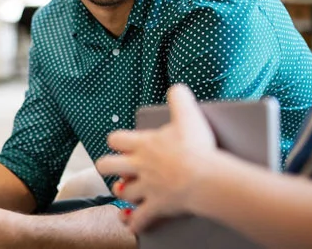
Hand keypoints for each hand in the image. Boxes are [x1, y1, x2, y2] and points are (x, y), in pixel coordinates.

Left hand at [95, 84, 232, 231]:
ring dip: (123, 193)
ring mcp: (146, 187)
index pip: (116, 139)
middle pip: (107, 166)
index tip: (120, 144)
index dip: (116, 141)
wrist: (204, 177)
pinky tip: (132, 224)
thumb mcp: (189, 116)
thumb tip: (177, 87)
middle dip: (108, 167)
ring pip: (123, 192)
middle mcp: (139, 166)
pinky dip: (135, 223)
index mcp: (144, 144)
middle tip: (113, 168)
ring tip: (126, 192)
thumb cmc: (197, 147)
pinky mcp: (155, 206)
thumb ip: (180, 99)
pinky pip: (140, 218)